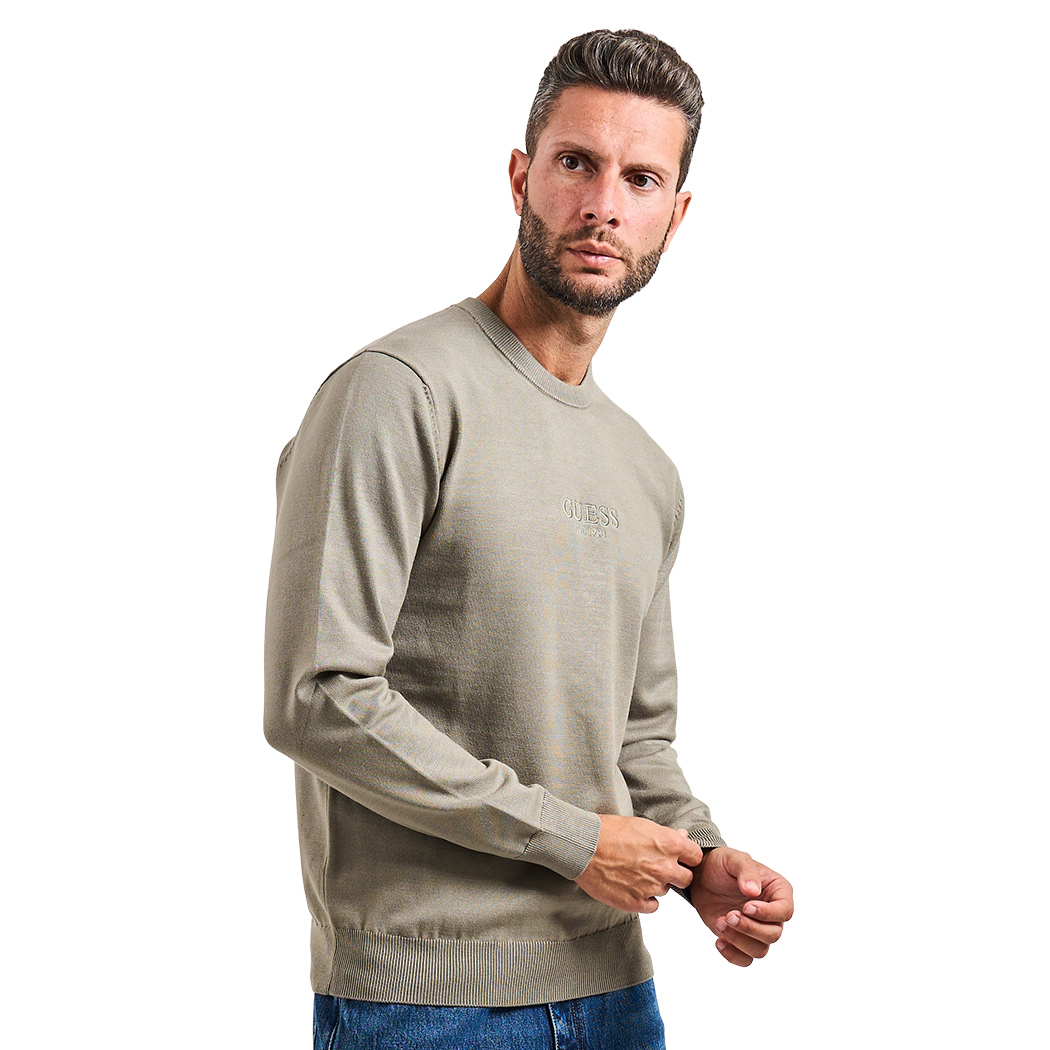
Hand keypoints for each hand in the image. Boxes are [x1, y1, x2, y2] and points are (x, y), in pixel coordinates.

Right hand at [574, 815, 703, 912]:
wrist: (583, 847)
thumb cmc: (609, 831)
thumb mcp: (642, 825)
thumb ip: (666, 834)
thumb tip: (682, 836)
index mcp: (669, 844)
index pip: (696, 856)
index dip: (688, 856)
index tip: (680, 857)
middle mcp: (664, 867)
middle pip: (686, 878)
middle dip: (676, 873)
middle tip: (659, 867)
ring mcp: (651, 887)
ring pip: (666, 891)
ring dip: (656, 884)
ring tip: (636, 872)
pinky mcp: (636, 902)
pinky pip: (653, 905)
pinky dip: (646, 898)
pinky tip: (633, 886)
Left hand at [691, 846, 793, 966]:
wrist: (702, 876)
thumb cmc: (722, 864)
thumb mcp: (733, 858)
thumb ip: (746, 870)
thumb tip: (754, 891)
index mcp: (778, 891)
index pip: (785, 911)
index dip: (768, 913)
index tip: (746, 907)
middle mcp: (772, 913)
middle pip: (773, 934)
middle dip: (749, 928)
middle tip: (728, 915)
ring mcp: (757, 928)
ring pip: (760, 950)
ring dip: (739, 940)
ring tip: (719, 922)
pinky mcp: (741, 939)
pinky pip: (745, 959)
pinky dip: (733, 955)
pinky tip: (719, 940)